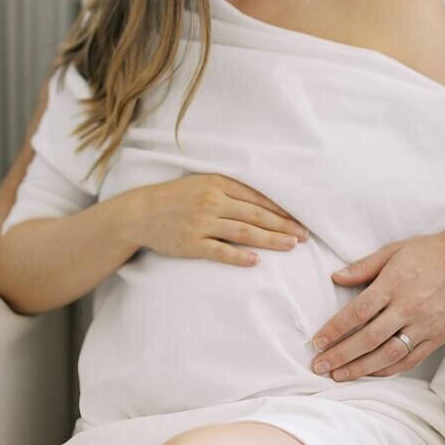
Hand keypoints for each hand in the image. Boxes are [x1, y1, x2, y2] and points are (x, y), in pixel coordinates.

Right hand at [127, 174, 307, 266]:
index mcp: (217, 183)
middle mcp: (212, 201)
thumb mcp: (202, 183)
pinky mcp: (191, 244)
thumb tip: (262, 200)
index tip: (299, 218)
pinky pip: (220, 251)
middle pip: (256, 215)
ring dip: (270, 239)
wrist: (140, 213)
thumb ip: (229, 189)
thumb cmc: (175, 197)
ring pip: (244, 232)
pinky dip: (239, 256)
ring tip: (290, 245)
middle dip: (283, 225)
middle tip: (304, 235)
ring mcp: (201, 223)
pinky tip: (256, 261)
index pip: (257, 197)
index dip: (280, 209)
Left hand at [310, 232, 444, 380]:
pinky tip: (370, 373)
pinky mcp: (438, 336)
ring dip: (361, 368)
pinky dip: (388, 370)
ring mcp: (425, 324)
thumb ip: (363, 267)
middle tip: (319, 366)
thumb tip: (335, 278)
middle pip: (369, 338)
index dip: (335, 328)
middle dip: (341, 355)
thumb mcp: (392, 251)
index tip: (317, 341)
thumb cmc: (427, 252)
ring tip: (339, 376)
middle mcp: (409, 307)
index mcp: (394, 283)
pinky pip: (410, 360)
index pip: (358, 311)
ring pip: (388, 354)